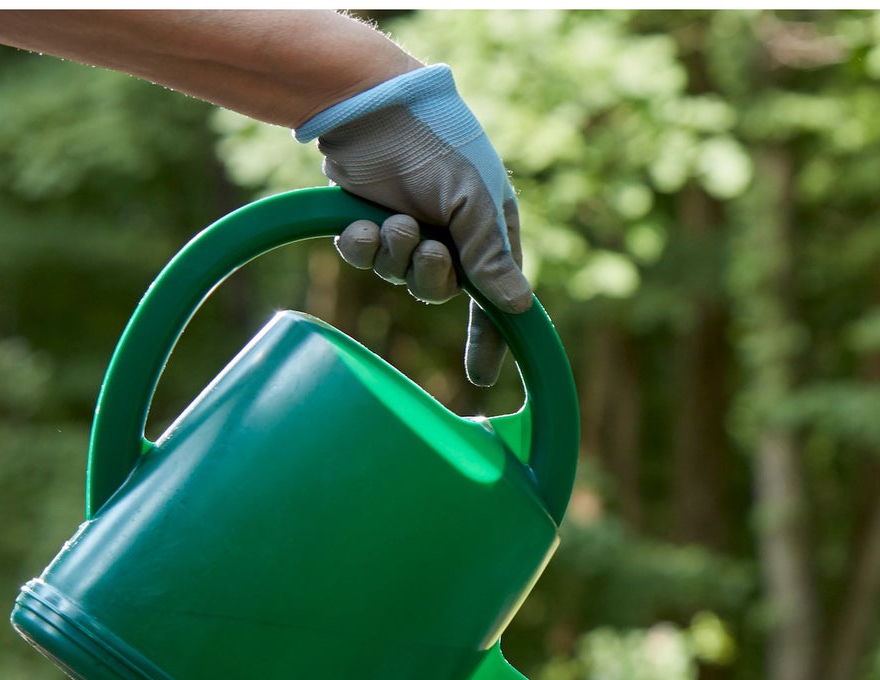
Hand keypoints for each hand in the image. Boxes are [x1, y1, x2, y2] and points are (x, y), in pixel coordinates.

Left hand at [298, 64, 530, 386]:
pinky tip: (359, 223)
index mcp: (486, 230)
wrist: (373, 102)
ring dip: (394, 253)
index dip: (489, 339)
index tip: (481, 377)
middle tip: (426, 248)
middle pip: (439, 292)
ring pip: (398, 277)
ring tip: (393, 220)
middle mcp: (448, 236)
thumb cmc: (438, 142)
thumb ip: (492, 254)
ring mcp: (407, 231)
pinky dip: (360, 246)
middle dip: (429, 277)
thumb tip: (521, 307)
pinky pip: (362, 259)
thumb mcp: (474, 199)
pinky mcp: (367, 223)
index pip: (494, 297)